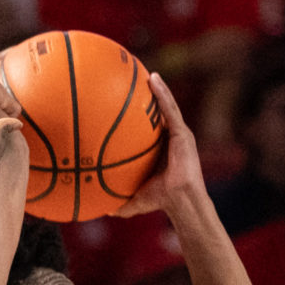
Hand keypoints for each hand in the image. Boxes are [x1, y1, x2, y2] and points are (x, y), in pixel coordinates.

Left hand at [113, 73, 204, 217]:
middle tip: (133, 83)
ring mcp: (178, 134)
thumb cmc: (161, 201)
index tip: (125, 105)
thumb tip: (100, 210)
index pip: (149, 130)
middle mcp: (170, 139)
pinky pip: (171, 109)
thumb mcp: (134, 199)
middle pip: (158, 114)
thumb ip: (119, 202)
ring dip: (157, 89)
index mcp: (160, 150)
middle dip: (149, 98)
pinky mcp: (183, 133)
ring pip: (167, 106)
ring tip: (146, 73)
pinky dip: (163, 93)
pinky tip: (153, 80)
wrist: (180, 201)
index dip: (140, 117)